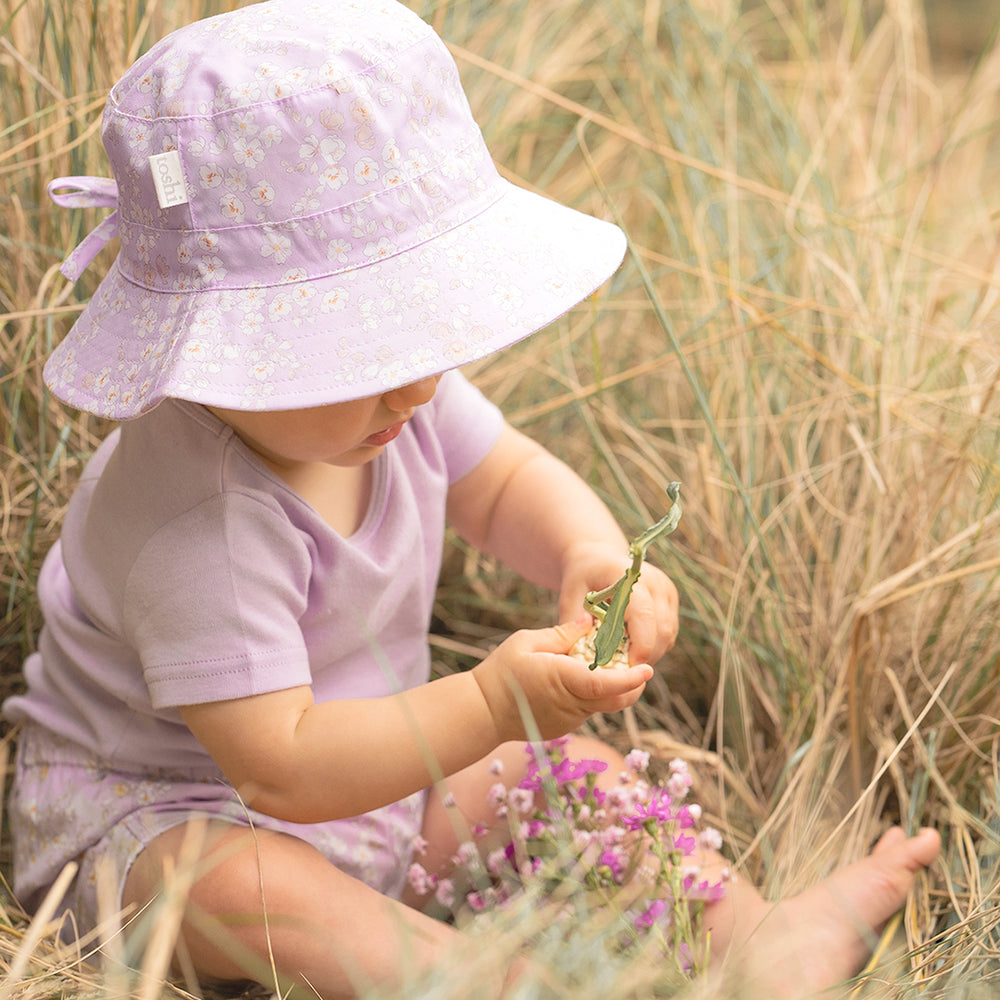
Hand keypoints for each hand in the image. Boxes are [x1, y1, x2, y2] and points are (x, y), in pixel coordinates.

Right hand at [472, 617, 653, 742]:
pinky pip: (587, 711)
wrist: (481, 711)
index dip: (631, 678)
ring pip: (603, 705)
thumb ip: (562, 633)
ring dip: (610, 688)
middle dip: (631, 685)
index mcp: (564, 680)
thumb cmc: (501, 672)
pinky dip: (592, 696)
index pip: (607, 683)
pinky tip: (579, 680)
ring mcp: (569, 721)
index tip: (648, 668)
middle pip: (615, 699)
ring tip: (605, 665)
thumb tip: (589, 619)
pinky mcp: (564, 728)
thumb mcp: (527, 641)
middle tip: (637, 665)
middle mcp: (572, 705)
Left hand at [557, 542, 678, 665]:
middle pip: (662, 629)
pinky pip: (669, 633)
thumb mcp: (570, 596)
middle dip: (644, 656)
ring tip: (624, 660)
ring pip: (669, 635)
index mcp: (629, 576)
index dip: (639, 645)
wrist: (598, 557)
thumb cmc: (582, 577)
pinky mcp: (670, 600)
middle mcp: (655, 581)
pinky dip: (654, 646)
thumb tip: (577, 654)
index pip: (644, 614)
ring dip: (650, 653)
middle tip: (622, 673)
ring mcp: (666, 590)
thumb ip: (574, 623)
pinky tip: (633, 649)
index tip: (626, 669)